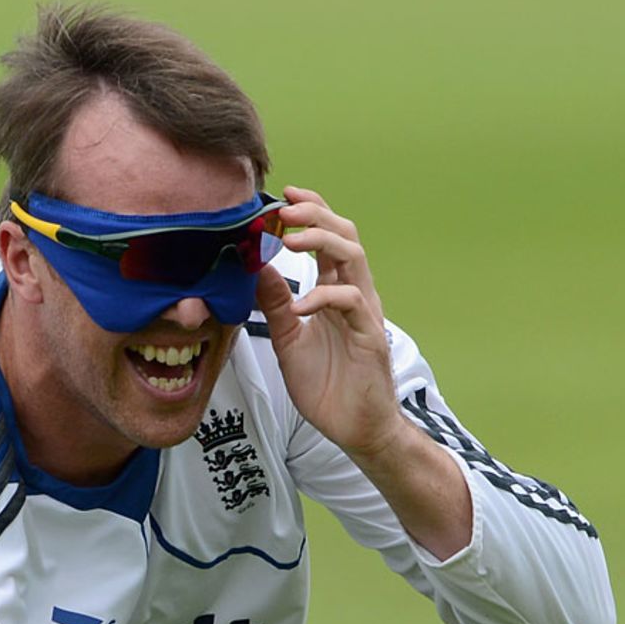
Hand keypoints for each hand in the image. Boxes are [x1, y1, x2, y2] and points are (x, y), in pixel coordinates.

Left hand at [255, 187, 401, 463]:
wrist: (355, 428)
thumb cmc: (326, 385)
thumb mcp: (288, 339)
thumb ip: (275, 304)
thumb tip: (254, 266)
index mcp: (335, 291)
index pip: (328, 237)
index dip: (311, 212)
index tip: (283, 195)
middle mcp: (354, 294)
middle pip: (345, 235)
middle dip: (315, 214)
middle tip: (284, 208)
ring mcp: (364, 313)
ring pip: (354, 257)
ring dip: (322, 240)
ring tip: (291, 240)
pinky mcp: (369, 336)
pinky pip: (350, 302)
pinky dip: (322, 297)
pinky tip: (298, 308)